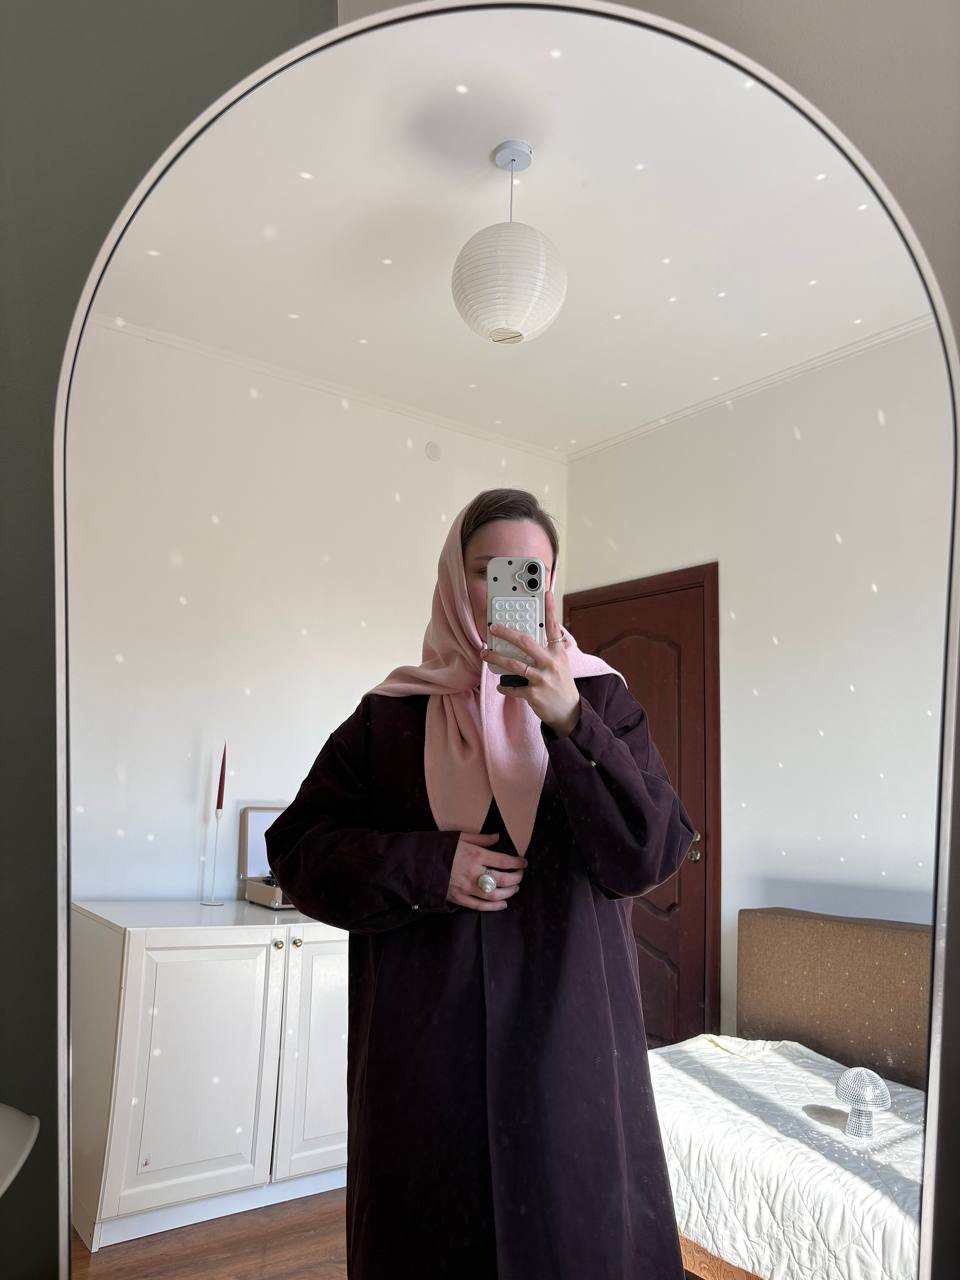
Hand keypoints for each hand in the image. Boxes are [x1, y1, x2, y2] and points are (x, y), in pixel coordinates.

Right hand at [446, 832, 527, 910]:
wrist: (416, 863)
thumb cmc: (438, 847)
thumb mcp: (459, 836)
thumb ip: (480, 838)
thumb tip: (497, 837)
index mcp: (475, 855)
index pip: (504, 860)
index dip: (517, 862)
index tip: (524, 862)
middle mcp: (473, 873)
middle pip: (503, 879)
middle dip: (516, 878)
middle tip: (520, 875)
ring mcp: (466, 888)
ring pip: (494, 895)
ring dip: (509, 893)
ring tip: (514, 888)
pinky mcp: (458, 898)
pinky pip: (479, 906)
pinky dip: (493, 907)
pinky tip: (502, 904)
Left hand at [480, 587, 580, 735]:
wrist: (569, 711)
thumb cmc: (562, 684)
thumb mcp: (561, 664)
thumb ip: (549, 650)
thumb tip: (530, 637)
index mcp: (558, 653)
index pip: (554, 627)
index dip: (550, 609)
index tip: (545, 592)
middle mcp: (550, 663)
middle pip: (525, 642)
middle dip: (506, 633)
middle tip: (493, 628)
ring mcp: (541, 679)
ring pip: (514, 664)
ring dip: (496, 658)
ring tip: (484, 654)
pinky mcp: (533, 693)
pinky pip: (512, 687)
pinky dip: (504, 686)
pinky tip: (500, 684)